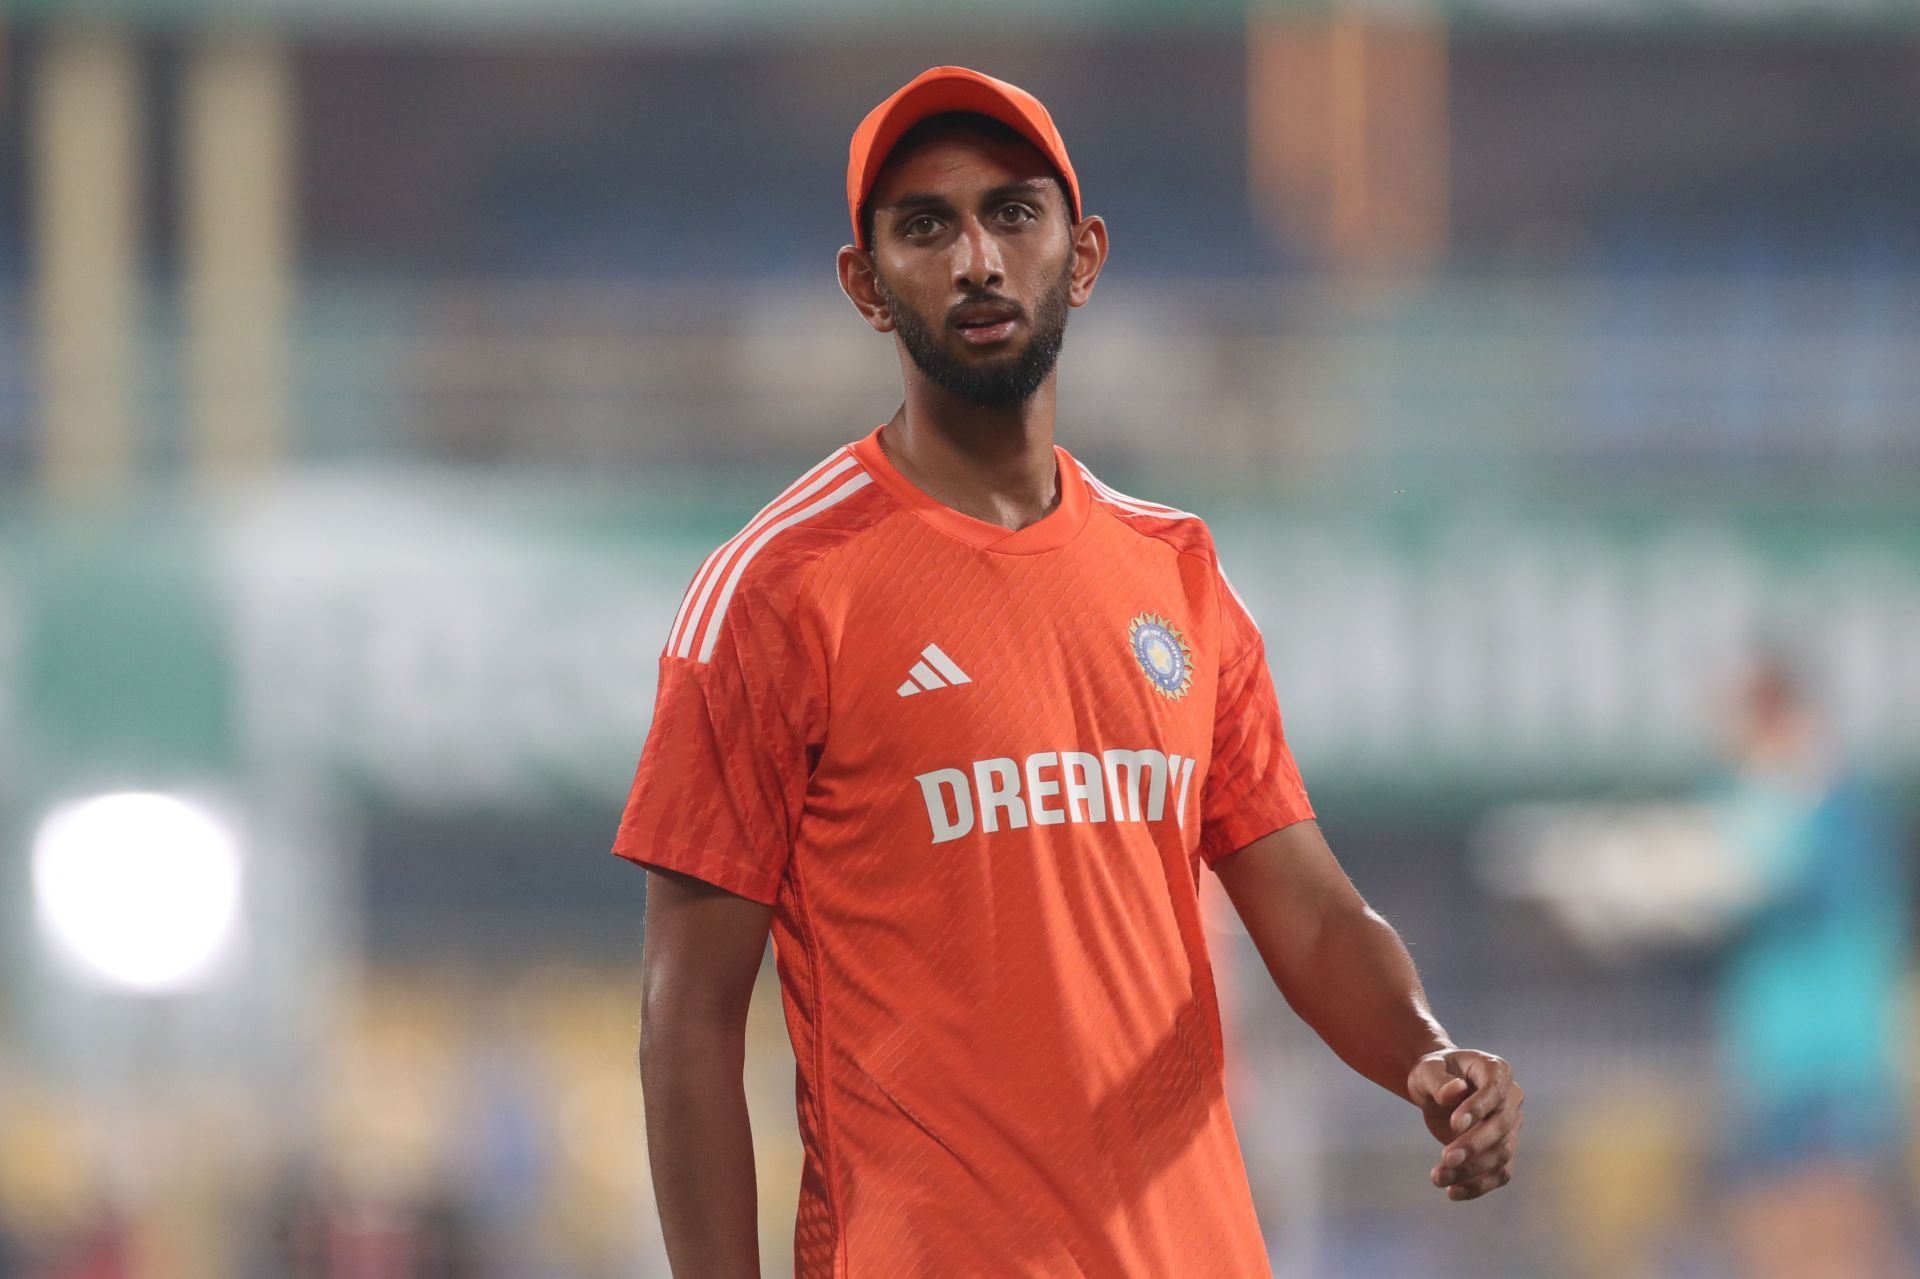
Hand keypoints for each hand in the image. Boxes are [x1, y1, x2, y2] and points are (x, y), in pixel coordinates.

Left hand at [1406, 1047, 1522, 1201]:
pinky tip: (1453, 1192)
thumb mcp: (1427, 1069)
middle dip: (1474, 1146)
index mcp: (1496, 1069)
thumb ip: (1439, 1080)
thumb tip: (1455, 1091)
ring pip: (1501, 1154)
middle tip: (1445, 1158)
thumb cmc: (1434, 1073)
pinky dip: (1479, 1185)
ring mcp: (1511, 1125)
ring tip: (1437, 1178)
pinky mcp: (1503, 1148)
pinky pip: (1500, 1173)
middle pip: (1501, 1127)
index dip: (1477, 1109)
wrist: (1438, 1088)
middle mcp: (1511, 1097)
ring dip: (1471, 1170)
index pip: (1494, 1091)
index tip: (1453, 1125)